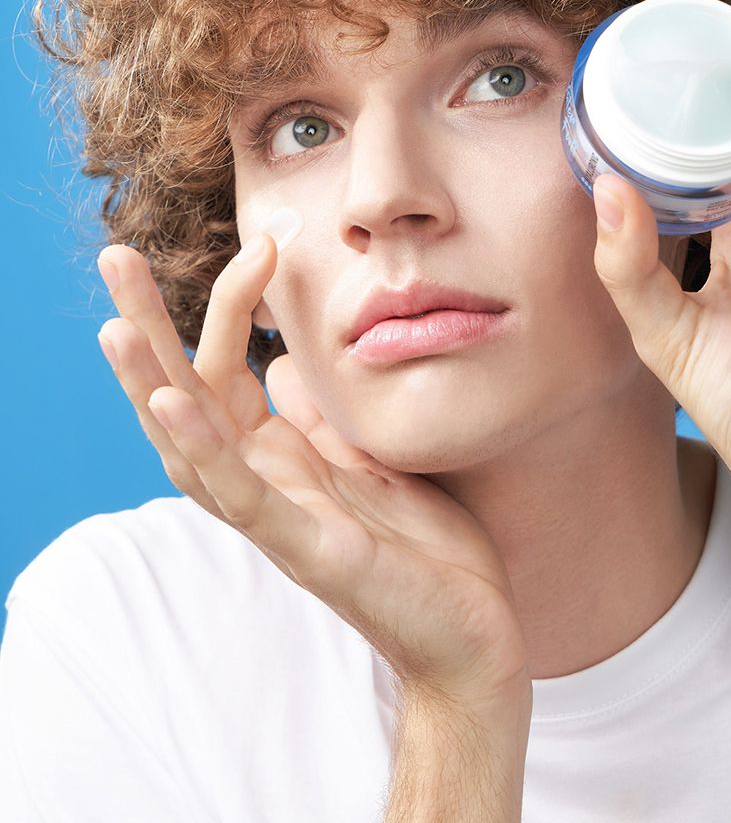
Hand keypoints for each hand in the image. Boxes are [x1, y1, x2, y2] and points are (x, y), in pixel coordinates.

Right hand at [94, 235, 529, 709]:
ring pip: (193, 446)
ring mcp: (279, 519)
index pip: (229, 372)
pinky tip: (171, 403)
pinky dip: (204, 448)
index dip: (234, 307)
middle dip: (150, 330)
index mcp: (283, 459)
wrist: (473, 630)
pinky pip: (242, 497)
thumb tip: (283, 369)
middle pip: (187, 397)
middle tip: (115, 257)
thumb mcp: (371, 461)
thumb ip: (322, 419)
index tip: (264, 243)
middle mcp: (265, 484)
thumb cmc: (424, 549)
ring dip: (151, 385)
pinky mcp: (308, 551)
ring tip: (117, 325)